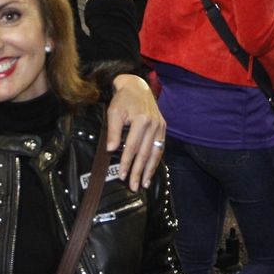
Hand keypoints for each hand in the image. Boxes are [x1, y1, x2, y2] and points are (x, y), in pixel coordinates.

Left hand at [108, 74, 165, 190]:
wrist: (137, 87)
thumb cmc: (122, 100)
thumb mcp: (113, 112)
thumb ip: (113, 131)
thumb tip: (111, 150)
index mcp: (141, 120)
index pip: (132, 147)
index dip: (126, 162)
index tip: (122, 175)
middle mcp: (153, 124)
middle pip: (145, 153)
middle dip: (139, 171)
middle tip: (134, 186)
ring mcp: (160, 126)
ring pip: (155, 153)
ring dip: (149, 170)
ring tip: (144, 184)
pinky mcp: (163, 127)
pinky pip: (160, 147)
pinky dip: (155, 161)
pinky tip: (151, 170)